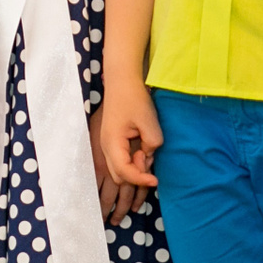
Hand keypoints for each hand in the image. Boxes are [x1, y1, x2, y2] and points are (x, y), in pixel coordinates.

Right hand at [98, 72, 161, 190]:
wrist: (122, 82)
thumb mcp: (149, 122)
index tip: (156, 180)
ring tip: (145, 150)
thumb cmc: (134, 99)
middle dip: (136, 174)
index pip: (125, 173)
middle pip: (119, 176)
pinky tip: (142, 148)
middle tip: (148, 156)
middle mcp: (106, 148)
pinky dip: (132, 161)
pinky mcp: (113, 142)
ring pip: (119, 170)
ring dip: (134, 168)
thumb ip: (152, 144)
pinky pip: (121, 160)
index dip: (141, 180)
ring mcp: (108, 145)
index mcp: (112, 144)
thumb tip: (149, 156)